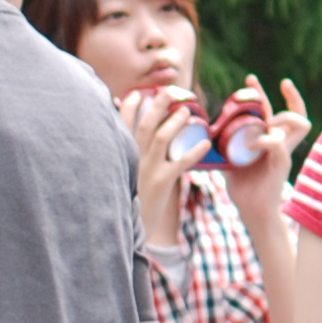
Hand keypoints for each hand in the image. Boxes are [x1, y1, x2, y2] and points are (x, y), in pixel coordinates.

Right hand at [121, 85, 195, 246]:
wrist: (128, 230)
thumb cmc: (124, 204)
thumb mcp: (118, 180)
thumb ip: (123, 161)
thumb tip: (127, 148)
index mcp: (120, 157)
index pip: (122, 126)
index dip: (128, 108)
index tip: (137, 94)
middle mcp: (131, 160)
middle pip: (143, 126)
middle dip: (155, 107)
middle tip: (167, 92)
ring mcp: (146, 170)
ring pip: (161, 139)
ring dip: (174, 122)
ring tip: (186, 111)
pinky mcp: (162, 183)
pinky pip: (181, 163)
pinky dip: (193, 151)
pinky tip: (204, 142)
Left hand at [223, 75, 309, 224]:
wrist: (252, 209)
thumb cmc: (243, 185)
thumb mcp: (230, 160)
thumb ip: (224, 146)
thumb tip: (203, 134)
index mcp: (269, 138)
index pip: (273, 110)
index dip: (264, 94)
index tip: (249, 79)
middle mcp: (281, 141)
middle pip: (294, 111)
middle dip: (289, 94)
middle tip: (277, 82)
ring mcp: (284, 151)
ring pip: (300, 123)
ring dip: (283, 116)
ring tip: (268, 120)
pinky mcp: (283, 163)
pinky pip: (279, 144)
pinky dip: (265, 141)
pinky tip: (251, 145)